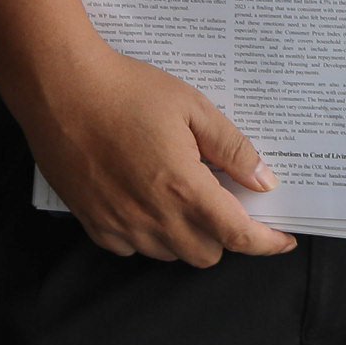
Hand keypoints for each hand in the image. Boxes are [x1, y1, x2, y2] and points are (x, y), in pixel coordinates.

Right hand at [12, 41, 296, 264]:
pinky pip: (132, 248)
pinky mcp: (90, 222)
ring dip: (189, 236)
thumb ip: (233, 149)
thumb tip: (264, 181)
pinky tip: (152, 200)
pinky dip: (151, 235)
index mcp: (183, 189)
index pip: (236, 235)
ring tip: (189, 196)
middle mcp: (151, 217)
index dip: (266, 243)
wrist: (61, 90)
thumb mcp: (194, 109)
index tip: (284, 240)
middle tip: (230, 202)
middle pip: (205, 254)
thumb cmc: (130, 92)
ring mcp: (117, 224)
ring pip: (169, 254)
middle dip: (226, 236)